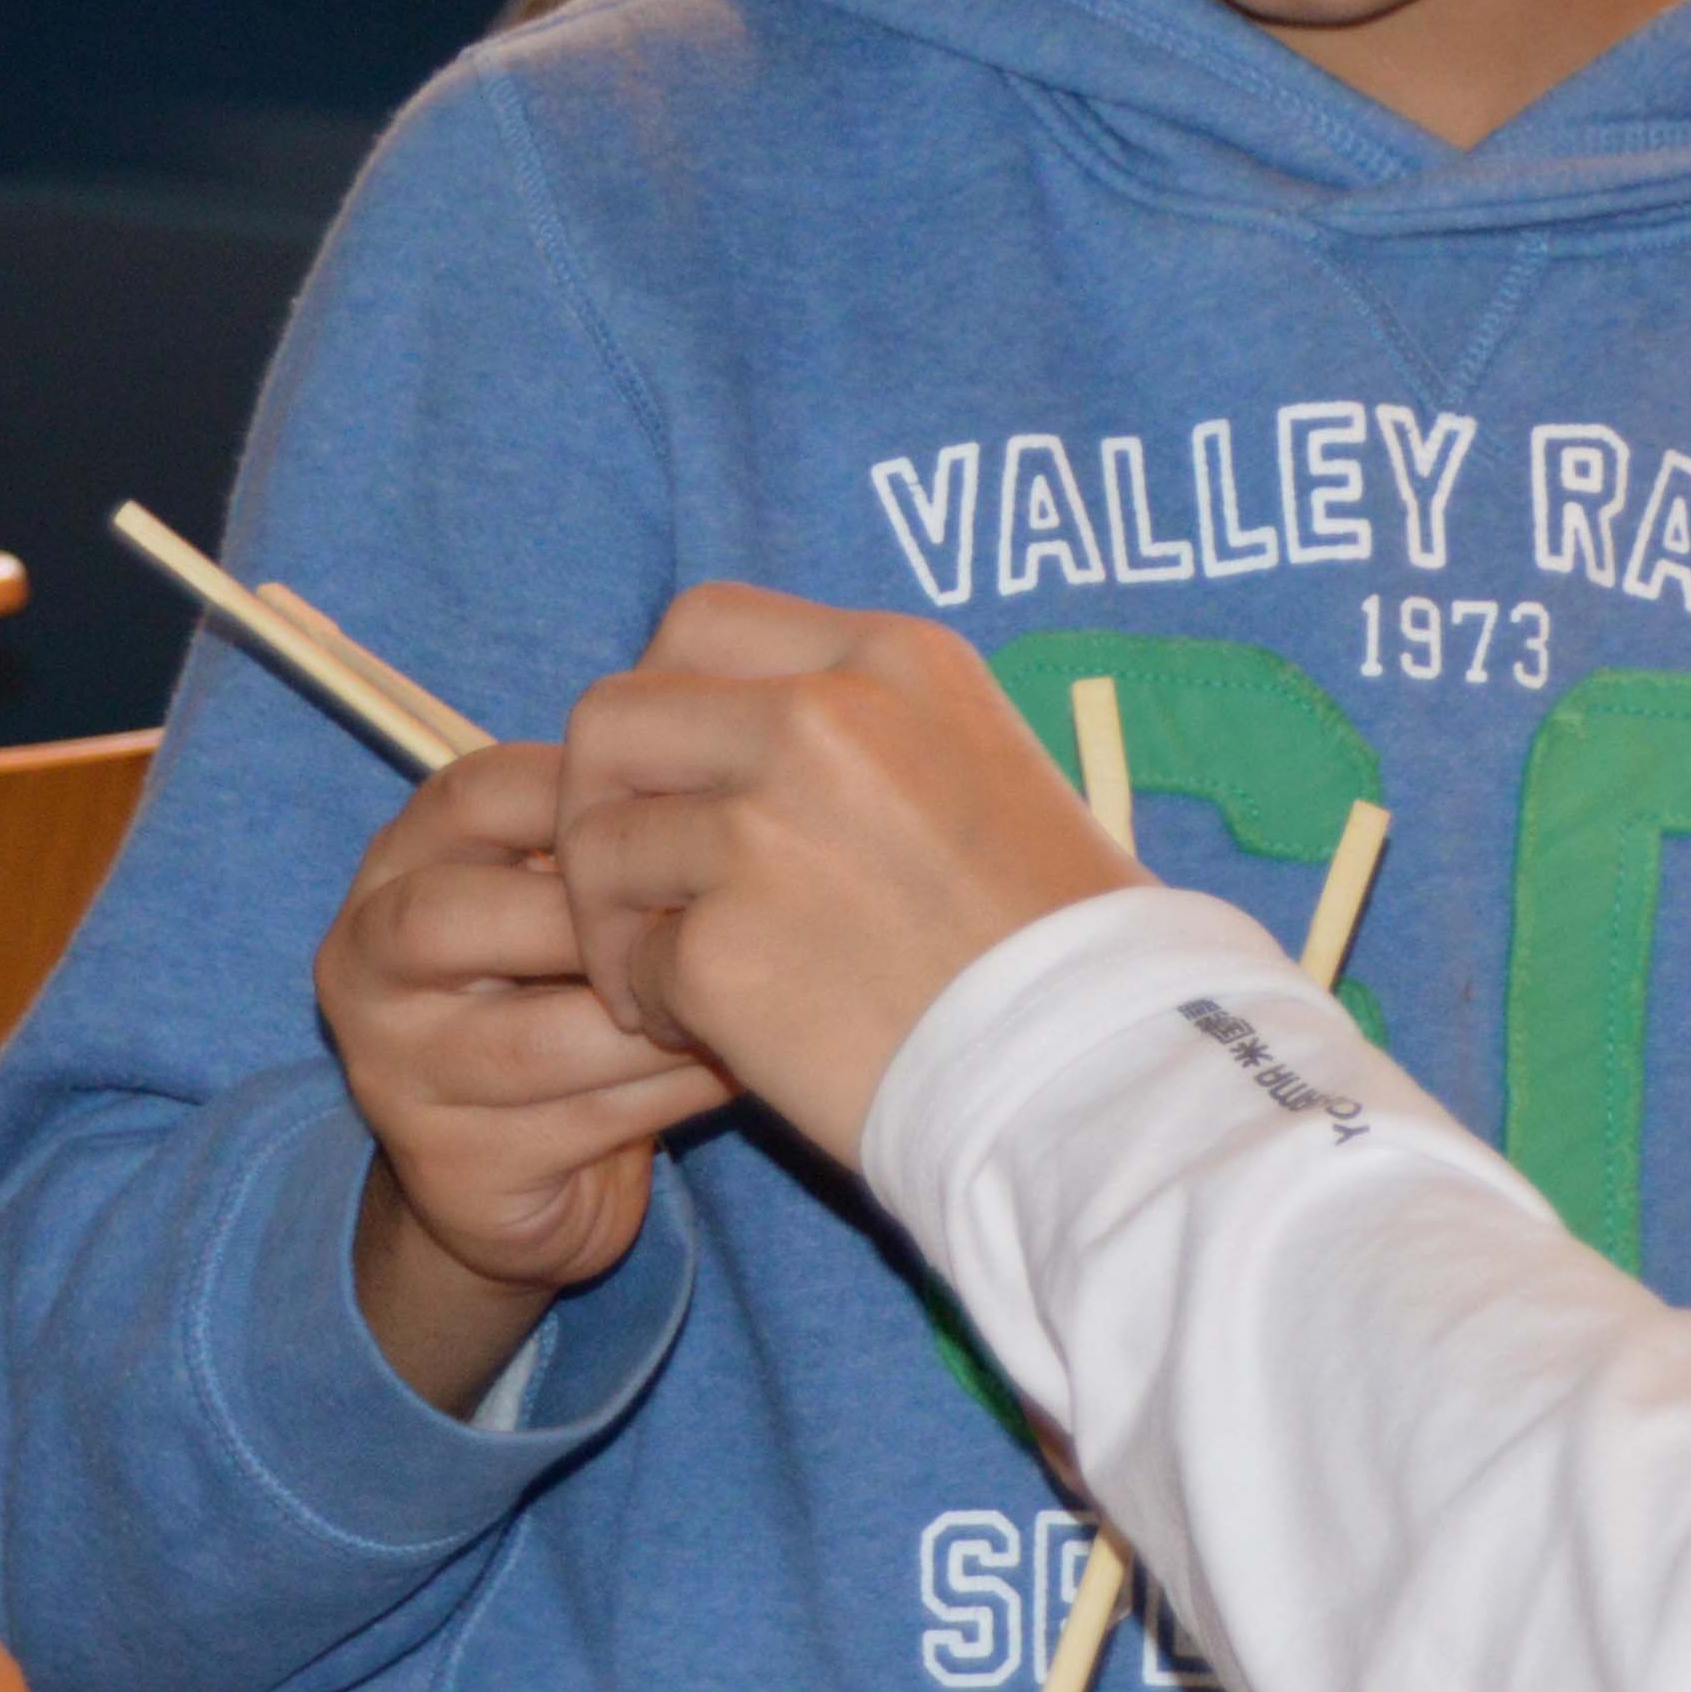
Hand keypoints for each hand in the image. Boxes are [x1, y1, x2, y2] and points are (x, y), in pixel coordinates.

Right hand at [316, 741, 736, 1414]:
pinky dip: (674, 1088)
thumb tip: (725, 736)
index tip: (702, 816)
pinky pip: (579, 1121)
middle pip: (460, 916)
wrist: (530, 1165)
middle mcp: (366, 964)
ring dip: (657, 1016)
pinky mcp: (452, 1166)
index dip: (596, 795)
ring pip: (534, 1038)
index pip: (475, 795)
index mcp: (399, 865)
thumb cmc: (571, 988)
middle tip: (718, 917)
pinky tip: (736, 1063)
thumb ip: (610, 821)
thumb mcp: (572, 889)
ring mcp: (394, 1073)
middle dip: (606, 919)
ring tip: (747, 996)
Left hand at [550, 586, 1140, 1160]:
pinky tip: (725, 1036)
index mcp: (889, 661)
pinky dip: (661, 1008)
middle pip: (613, 719)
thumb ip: (860, 726)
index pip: (696, 623)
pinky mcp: (723, 950)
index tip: (676, 772)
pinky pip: (636, 966)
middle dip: (596, 805)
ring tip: (679, 980)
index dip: (659, 698)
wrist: (1094, 1068)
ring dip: (618, 921)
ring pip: (602, 847)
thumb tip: (732, 733)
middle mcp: (817, 721)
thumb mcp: (981, 760)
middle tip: (632, 883)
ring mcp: (763, 832)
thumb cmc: (1052, 933)